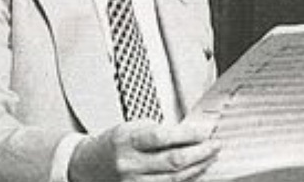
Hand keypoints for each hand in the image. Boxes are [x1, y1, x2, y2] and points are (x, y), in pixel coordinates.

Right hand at [68, 120, 219, 181]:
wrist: (88, 165)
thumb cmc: (113, 143)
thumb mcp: (131, 127)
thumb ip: (158, 131)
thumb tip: (189, 134)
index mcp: (126, 141)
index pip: (162, 137)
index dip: (187, 135)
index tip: (204, 131)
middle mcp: (129, 164)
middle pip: (172, 161)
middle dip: (199, 152)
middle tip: (215, 145)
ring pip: (174, 179)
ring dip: (198, 168)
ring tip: (210, 157)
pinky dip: (187, 180)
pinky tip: (197, 172)